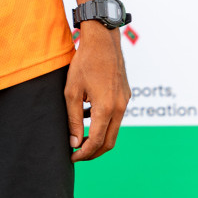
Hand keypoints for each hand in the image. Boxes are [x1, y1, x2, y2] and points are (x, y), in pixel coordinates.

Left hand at [65, 21, 128, 161]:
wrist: (103, 40)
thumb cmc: (84, 63)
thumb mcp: (72, 92)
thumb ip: (73, 119)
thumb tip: (75, 142)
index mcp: (106, 108)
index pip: (97, 142)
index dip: (84, 153)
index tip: (72, 156)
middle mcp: (120, 107)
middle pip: (110, 141)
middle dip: (94, 151)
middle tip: (77, 153)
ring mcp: (125, 101)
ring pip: (114, 129)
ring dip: (99, 136)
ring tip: (79, 136)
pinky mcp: (125, 95)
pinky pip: (116, 116)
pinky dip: (103, 122)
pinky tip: (87, 116)